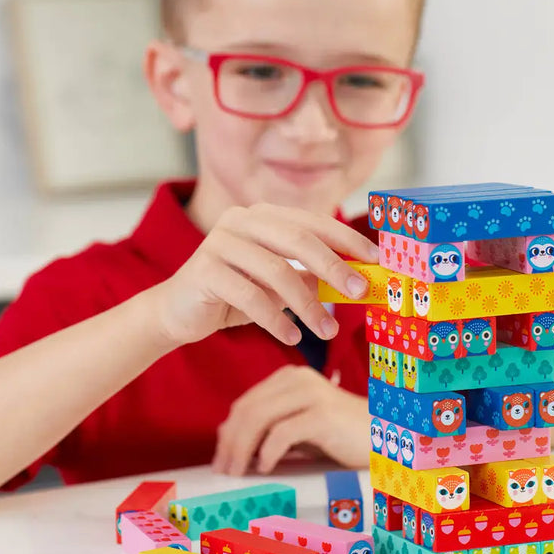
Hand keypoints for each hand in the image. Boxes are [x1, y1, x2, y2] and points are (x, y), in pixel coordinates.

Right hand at [154, 204, 378, 348]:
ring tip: (326, 332)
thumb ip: (312, 278)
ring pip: (277, 271)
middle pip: (299, 239)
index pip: (313, 221)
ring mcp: (219, 242)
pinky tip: (291, 337)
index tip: (376, 260)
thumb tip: (358, 281)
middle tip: (359, 293)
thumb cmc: (235, 296)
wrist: (177, 313)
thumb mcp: (279, 286)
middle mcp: (241, 220)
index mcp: (263, 215)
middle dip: (334, 267)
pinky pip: (250, 296)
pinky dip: (276, 319)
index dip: (347, 239)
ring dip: (308, 305)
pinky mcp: (204, 270)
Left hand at [212, 365, 370, 475]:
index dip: (227, 433)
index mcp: (289, 378)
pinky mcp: (323, 414)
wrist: (385, 436)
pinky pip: (283, 433)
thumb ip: (271, 429)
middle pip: (248, 409)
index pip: (246, 403)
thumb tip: (231, 446)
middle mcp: (298, 380)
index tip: (220, 460)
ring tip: (239, 472)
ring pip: (259, 418)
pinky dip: (267, 452)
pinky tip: (265, 467)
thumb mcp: (300, 429)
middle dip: (230, 443)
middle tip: (224, 471)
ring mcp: (311, 394)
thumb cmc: (341, 436)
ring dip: (242, 449)